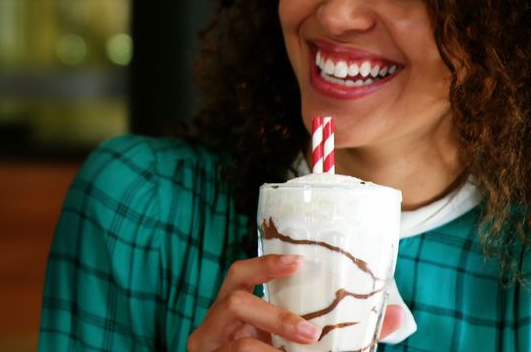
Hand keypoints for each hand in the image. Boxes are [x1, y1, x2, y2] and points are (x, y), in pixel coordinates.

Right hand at [187, 254, 403, 350]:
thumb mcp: (300, 345)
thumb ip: (343, 332)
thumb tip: (397, 315)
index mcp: (234, 311)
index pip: (240, 275)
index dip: (265, 265)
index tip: (300, 261)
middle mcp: (215, 325)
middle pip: (233, 299)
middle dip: (276, 316)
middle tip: (311, 334)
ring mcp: (208, 348)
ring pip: (238, 340)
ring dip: (273, 347)